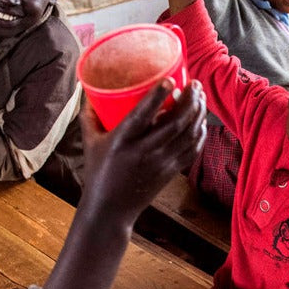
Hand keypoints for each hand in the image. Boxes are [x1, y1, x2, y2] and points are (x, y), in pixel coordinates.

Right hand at [81, 80, 206, 226]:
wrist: (110, 209)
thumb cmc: (98, 172)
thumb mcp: (90, 142)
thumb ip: (90, 115)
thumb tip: (88, 89)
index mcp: (122, 141)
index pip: (143, 114)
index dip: (158, 95)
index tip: (170, 79)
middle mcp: (145, 151)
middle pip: (175, 122)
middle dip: (190, 100)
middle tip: (195, 84)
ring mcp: (161, 163)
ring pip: (188, 135)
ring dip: (198, 113)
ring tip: (200, 97)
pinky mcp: (171, 172)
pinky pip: (192, 150)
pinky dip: (200, 133)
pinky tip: (201, 120)